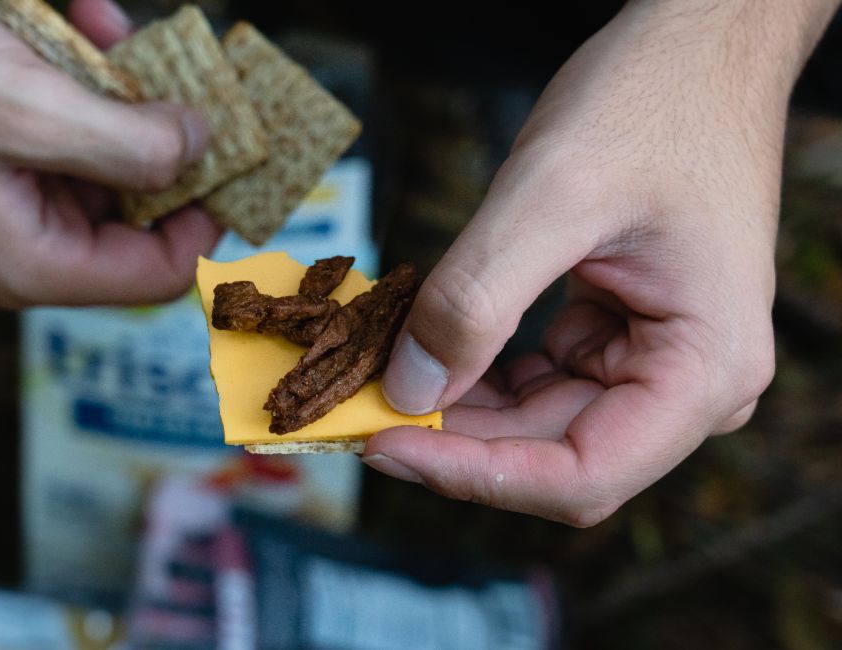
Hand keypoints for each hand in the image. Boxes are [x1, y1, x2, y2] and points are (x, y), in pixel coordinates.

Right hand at [0, 0, 219, 307]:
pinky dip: (77, 74)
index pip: (154, 272)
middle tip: (188, 78)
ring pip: (101, 157)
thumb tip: (201, 149)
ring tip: (116, 31)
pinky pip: (59, 123)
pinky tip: (81, 17)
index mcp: (29, 262)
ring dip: (119, 93)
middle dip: (162, 139)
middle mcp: (21, 241)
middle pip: (134, 211)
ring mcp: (3, 195)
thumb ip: (127, 144)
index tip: (232, 153)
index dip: (206, 218)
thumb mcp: (25, 107)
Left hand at [364, 0, 839, 525]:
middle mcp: (689, 386)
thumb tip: (409, 391)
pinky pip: (536, 380)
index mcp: (705, 371)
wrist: (696, 50)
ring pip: (534, 425)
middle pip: (550, 456)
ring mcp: (651, 363)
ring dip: (455, 406)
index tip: (382, 445)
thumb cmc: (653, 101)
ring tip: (380, 374)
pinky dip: (475, 369)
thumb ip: (477, 299)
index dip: (472, 475)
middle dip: (450, 437)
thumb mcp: (554, 195)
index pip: (580, 476)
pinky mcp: (616, 338)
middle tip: (356, 410)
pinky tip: (425, 345)